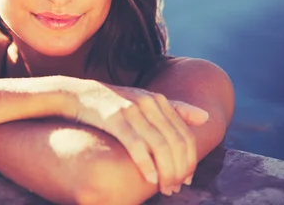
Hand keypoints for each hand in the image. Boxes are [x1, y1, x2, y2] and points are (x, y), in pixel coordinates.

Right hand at [65, 79, 208, 195]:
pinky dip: (146, 164)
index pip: (185, 135)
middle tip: (175, 189)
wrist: (77, 94)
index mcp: (158, 100)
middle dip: (179, 170)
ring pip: (159, 146)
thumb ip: (175, 108)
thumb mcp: (145, 100)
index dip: (190, 161)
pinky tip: (149, 178)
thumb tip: (206, 117)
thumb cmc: (113, 102)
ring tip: (164, 188)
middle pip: (175, 142)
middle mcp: (149, 103)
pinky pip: (136, 144)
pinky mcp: (114, 118)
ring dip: (166, 171)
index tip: (187, 180)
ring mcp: (131, 110)